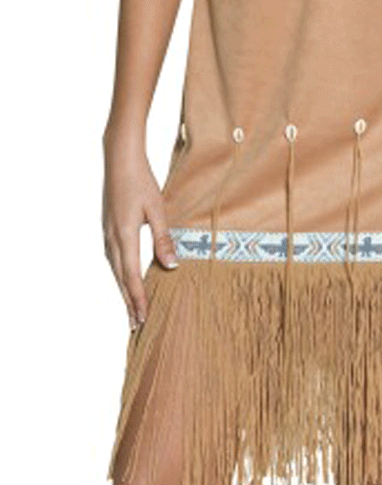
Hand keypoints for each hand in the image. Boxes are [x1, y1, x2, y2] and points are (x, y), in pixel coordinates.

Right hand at [102, 127, 178, 331]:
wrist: (119, 159)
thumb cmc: (141, 181)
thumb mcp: (158, 210)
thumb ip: (164, 239)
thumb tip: (171, 265)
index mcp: (124, 236)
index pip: (132, 276)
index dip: (138, 299)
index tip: (143, 319)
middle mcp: (112, 239)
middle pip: (121, 278)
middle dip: (129, 303)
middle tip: (136, 326)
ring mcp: (107, 234)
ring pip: (116, 270)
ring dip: (124, 290)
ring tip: (132, 308)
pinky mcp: (108, 228)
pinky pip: (114, 259)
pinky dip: (121, 274)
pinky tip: (126, 278)